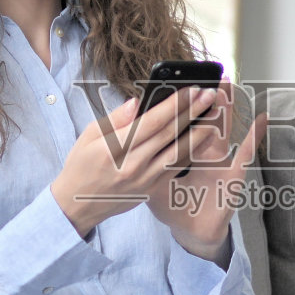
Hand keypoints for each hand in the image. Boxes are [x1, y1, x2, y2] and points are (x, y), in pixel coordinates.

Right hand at [50, 86, 220, 237]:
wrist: (79, 204)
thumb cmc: (81, 165)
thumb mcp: (88, 136)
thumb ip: (115, 119)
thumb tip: (137, 102)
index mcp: (115, 148)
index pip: (152, 122)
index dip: (175, 104)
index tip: (192, 90)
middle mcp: (133, 165)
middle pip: (170, 134)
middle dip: (193, 112)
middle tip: (210, 94)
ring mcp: (145, 179)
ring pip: (179, 152)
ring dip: (200, 132)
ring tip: (216, 115)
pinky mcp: (151, 189)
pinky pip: (176, 168)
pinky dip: (192, 152)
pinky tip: (204, 139)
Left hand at [145, 80, 266, 265]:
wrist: (191, 234)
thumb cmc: (173, 208)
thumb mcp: (153, 182)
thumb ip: (144, 161)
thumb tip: (134, 143)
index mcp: (181, 154)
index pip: (178, 125)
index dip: (177, 106)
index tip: (175, 82)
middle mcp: (202, 155)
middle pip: (201, 121)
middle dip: (203, 99)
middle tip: (203, 73)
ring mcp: (219, 164)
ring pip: (221, 130)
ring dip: (225, 107)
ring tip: (226, 84)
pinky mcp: (232, 177)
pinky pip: (244, 155)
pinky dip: (253, 137)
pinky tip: (261, 119)